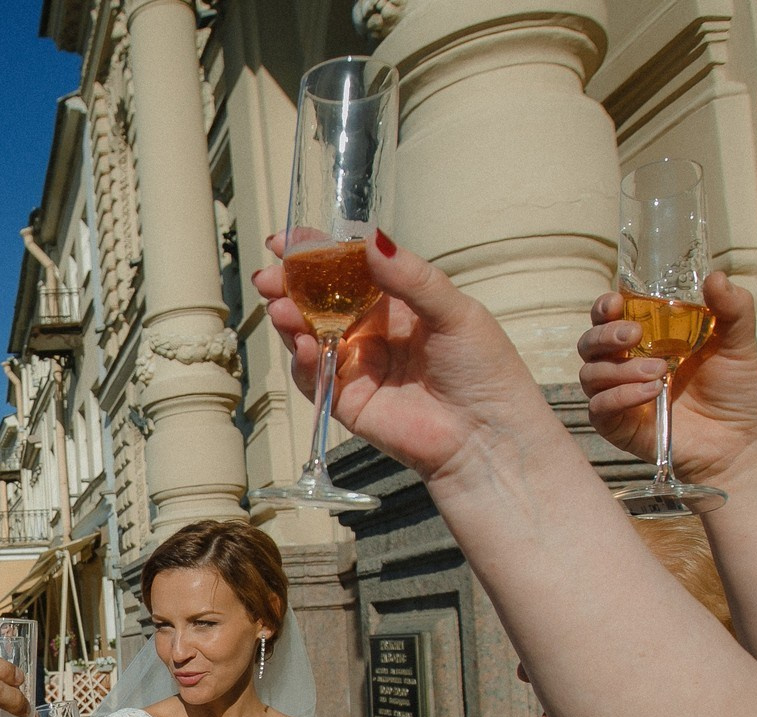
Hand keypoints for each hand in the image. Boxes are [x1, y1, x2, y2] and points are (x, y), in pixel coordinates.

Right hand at [252, 230, 558, 487]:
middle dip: (290, 287)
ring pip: (310, 337)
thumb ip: (409, 277)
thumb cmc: (484, 370)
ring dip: (291, 321)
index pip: (348, 270)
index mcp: (396, 302)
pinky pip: (315, 379)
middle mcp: (371, 331)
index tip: (286, 242)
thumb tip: (369, 240)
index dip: (317, 255)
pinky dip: (306, 362)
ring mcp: (356, 366)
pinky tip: (308, 346)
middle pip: (319, 302)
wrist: (487, 437)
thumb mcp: (453, 311)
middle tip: (270, 278)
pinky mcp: (346, 402)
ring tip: (281, 308)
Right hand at [576, 271, 756, 487]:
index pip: (609, 316)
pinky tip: (650, 393)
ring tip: (659, 372)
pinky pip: (598, 408)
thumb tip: (716, 277)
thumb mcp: (738, 342)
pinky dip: (619, 397)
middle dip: (605, 335)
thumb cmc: (734, 389)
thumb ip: (732, 308)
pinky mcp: (617, 425)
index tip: (617, 303)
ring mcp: (618, 395)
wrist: (739, 438)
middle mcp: (624, 364)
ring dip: (619, 370)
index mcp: (645, 338)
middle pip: (589, 343)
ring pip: (589, 374)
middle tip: (635, 336)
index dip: (605, 307)